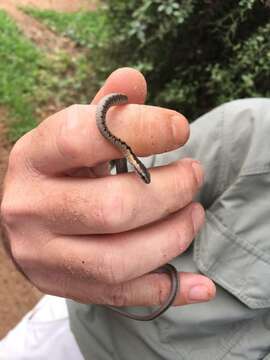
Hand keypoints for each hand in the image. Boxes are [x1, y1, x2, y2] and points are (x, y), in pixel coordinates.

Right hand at [1, 68, 215, 306]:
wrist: (23, 219)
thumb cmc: (57, 171)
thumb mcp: (71, 134)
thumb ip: (103, 110)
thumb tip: (134, 79)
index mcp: (33, 158)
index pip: (84, 137)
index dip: (141, 129)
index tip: (181, 129)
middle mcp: (30, 209)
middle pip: (114, 207)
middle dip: (169, 192)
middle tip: (194, 176)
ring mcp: (44, 256)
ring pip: (120, 259)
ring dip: (173, 237)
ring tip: (195, 215)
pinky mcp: (65, 286)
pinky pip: (122, 296)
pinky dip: (169, 290)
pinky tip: (200, 285)